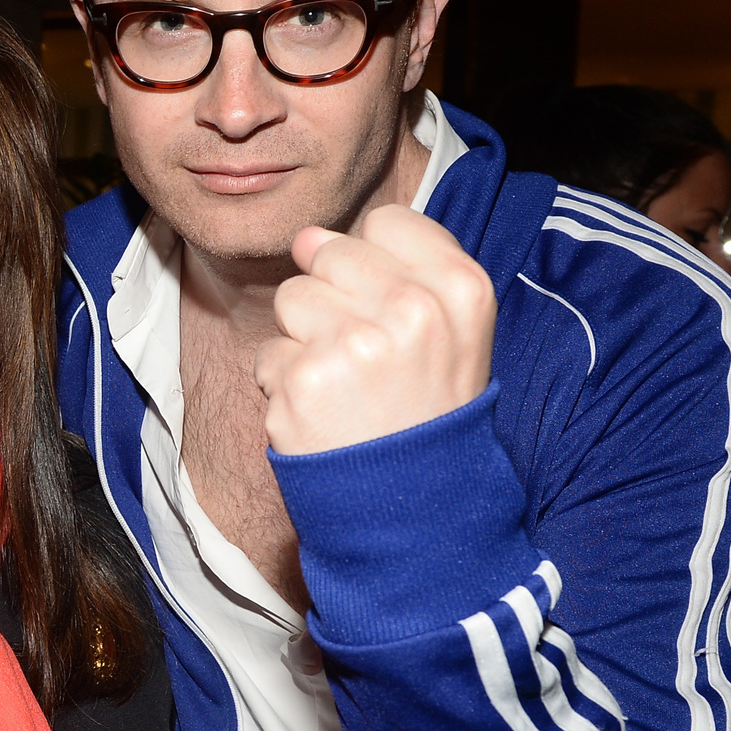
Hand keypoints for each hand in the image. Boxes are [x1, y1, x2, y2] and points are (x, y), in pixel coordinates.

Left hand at [255, 204, 495, 454]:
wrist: (417, 508)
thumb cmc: (427, 410)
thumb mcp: (452, 332)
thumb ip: (396, 268)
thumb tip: (307, 235)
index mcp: (461, 289)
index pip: (387, 222)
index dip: (376, 261)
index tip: (390, 305)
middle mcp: (413, 309)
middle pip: (329, 253)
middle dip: (334, 299)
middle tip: (367, 358)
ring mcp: (355, 343)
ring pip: (291, 297)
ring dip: (304, 340)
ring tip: (345, 385)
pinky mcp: (304, 379)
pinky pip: (269, 352)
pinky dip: (286, 384)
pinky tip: (323, 414)